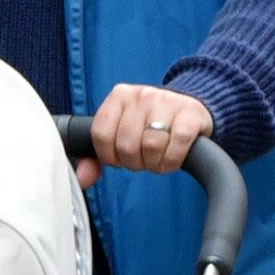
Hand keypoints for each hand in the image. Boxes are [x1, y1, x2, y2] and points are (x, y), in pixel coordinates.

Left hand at [76, 84, 213, 188]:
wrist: (190, 108)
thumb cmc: (151, 123)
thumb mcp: (121, 131)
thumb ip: (97, 155)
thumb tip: (83, 178)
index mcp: (119, 96)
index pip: (101, 135)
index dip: (110, 156)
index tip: (120, 159)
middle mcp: (141, 95)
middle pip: (126, 145)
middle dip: (134, 163)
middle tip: (143, 160)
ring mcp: (167, 102)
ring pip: (151, 146)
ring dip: (154, 163)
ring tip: (157, 159)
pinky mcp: (191, 114)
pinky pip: (177, 144)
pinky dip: (172, 160)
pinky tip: (172, 158)